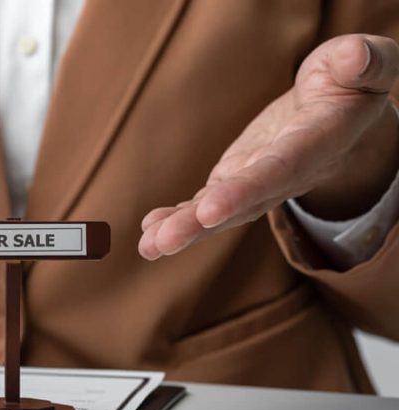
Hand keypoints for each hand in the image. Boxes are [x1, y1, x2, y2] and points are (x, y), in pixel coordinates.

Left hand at [139, 34, 398, 260]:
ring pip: (220, 210)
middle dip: (201, 223)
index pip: (278, 170)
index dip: (245, 190)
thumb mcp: (365, 65)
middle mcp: (285, 173)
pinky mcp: (237, 180)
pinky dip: (178, 217)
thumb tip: (354, 58)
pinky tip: (149, 231)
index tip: (210, 210)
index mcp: (317, 142)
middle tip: (163, 242)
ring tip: (149, 245)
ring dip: (183, 229)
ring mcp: (258, 183)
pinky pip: (206, 204)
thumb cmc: (350, 81)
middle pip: (242, 202)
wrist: (341, 111)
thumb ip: (362, 63)